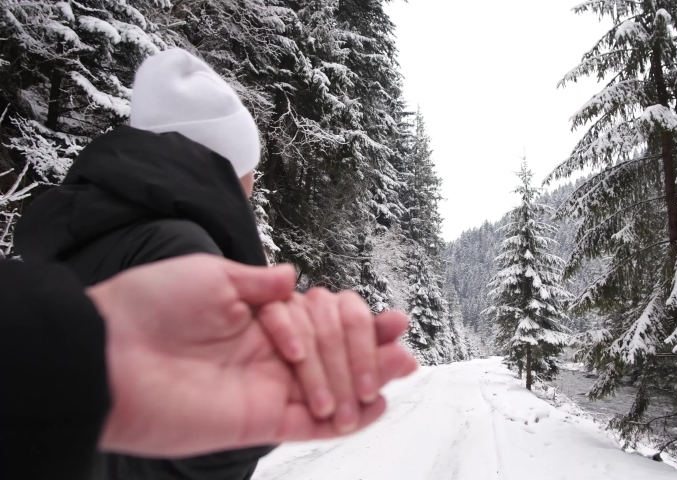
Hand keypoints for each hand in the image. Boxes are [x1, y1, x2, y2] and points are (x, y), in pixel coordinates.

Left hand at [86, 254, 416, 456]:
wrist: (106, 356)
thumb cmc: (148, 307)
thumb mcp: (208, 274)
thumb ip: (258, 281)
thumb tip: (296, 276)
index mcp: (259, 318)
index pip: (322, 319)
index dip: (357, 321)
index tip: (391, 319)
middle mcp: (267, 354)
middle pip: (334, 353)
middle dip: (370, 349)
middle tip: (402, 350)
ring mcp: (265, 389)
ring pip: (330, 388)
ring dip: (368, 379)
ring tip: (402, 370)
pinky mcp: (258, 421)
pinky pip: (310, 425)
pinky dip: (346, 420)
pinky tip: (375, 405)